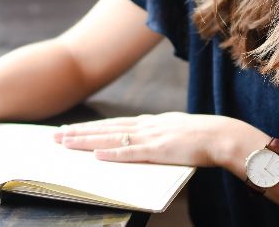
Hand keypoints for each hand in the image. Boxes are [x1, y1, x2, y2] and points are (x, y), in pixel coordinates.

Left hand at [53, 112, 245, 166]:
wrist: (223, 136)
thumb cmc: (203, 137)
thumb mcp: (175, 131)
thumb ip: (158, 135)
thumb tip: (145, 141)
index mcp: (150, 122)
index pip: (113, 124)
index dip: (90, 127)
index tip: (71, 129)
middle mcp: (145, 126)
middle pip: (105, 128)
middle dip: (79, 132)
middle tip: (55, 136)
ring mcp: (150, 137)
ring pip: (111, 138)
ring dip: (87, 141)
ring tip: (66, 143)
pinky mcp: (158, 150)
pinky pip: (130, 153)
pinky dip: (112, 153)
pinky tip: (96, 154)